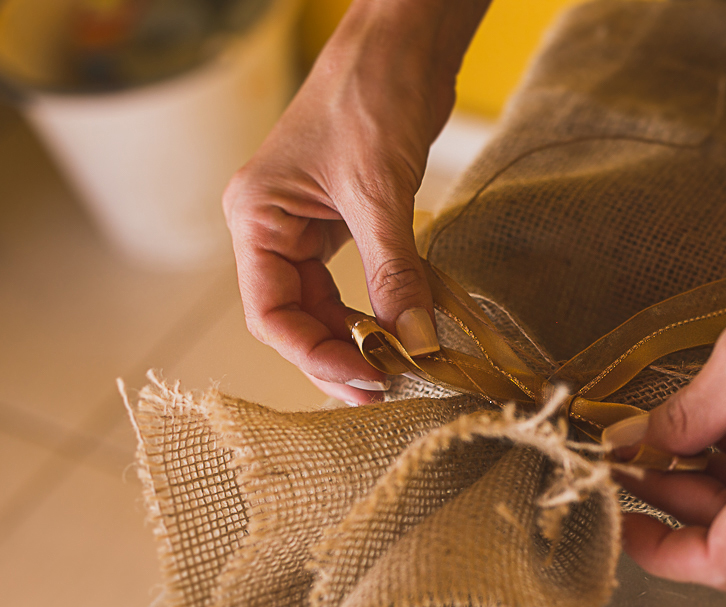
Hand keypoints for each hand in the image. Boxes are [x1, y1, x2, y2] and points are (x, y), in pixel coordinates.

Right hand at [223, 0, 487, 404]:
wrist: (403, 41)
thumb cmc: (372, 95)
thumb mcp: (380, 193)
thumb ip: (394, 272)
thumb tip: (415, 343)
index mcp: (256, 217)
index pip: (270, 312)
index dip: (315, 355)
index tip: (367, 379)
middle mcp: (273, 226)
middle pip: (296, 316)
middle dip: (338, 356)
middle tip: (385, 391)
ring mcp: (307, 224)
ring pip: (324, 303)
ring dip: (358, 338)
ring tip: (397, 372)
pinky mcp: (344, 219)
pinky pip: (352, 280)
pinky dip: (377, 307)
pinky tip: (402, 329)